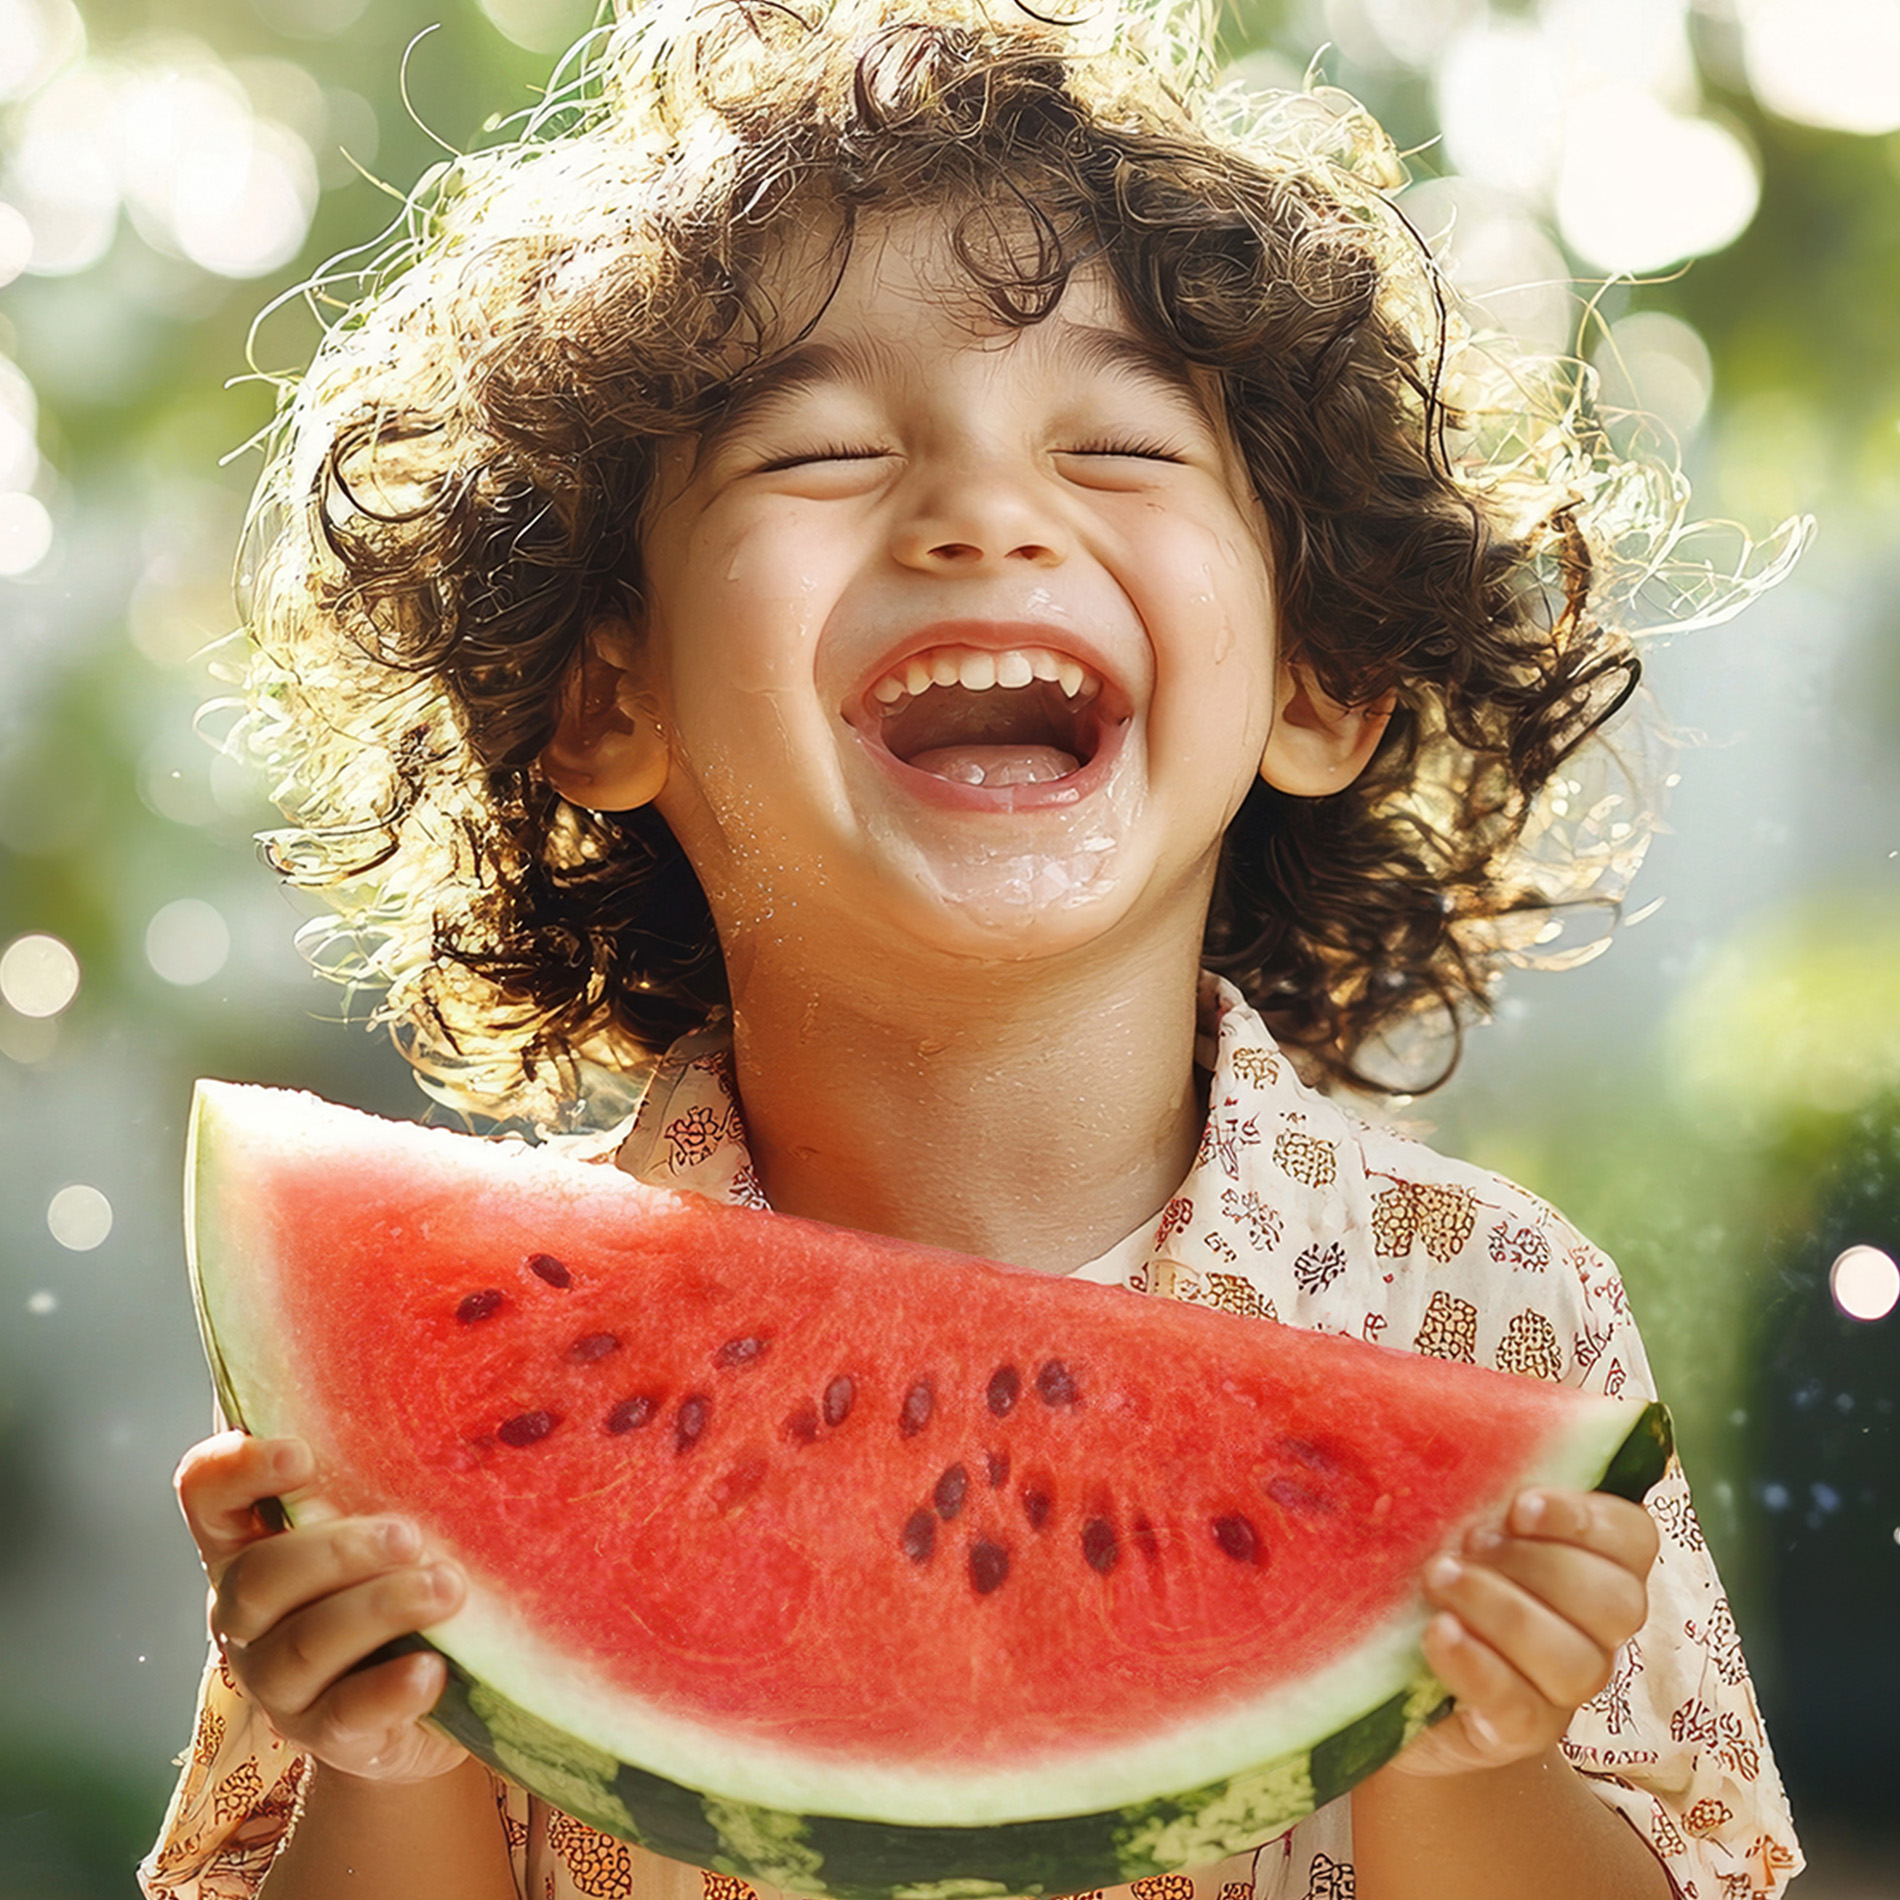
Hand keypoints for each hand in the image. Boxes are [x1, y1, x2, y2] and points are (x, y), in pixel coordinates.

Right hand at [175, 1430, 470, 1783]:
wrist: (412, 1702)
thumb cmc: (391, 1580)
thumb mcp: (377, 1528)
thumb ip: (378, 1479)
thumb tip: (443, 1415)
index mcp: (247, 1545)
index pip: (207, 1496)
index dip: (239, 1470)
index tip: (302, 1454)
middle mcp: (246, 1615)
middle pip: (260, 1578)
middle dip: (337, 1552)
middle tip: (410, 1536)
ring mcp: (278, 1683)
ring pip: (304, 1645)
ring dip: (379, 1609)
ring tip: (447, 1588)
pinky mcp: (325, 1735)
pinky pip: (346, 1714)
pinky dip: (390, 1690)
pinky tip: (431, 1669)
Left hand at [1390, 1486, 1658, 1778]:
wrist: (1398, 1676)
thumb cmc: (1438, 1569)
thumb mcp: (1455, 1513)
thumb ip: (1472, 1473)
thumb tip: (1431, 1409)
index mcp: (1594, 1561)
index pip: (1634, 1537)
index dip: (1588, 1519)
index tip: (1522, 1505)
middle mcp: (1596, 1629)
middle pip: (1616, 1601)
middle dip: (1539, 1565)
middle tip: (1468, 1543)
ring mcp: (1564, 1688)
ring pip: (1576, 1660)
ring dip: (1504, 1611)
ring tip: (1439, 1580)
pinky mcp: (1520, 1730)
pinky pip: (1521, 1706)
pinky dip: (1478, 1666)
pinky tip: (1438, 1634)